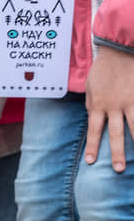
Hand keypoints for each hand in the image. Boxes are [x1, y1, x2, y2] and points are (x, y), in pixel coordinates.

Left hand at [85, 46, 133, 172]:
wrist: (120, 50)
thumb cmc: (103, 69)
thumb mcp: (90, 88)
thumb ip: (91, 104)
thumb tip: (92, 116)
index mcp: (98, 106)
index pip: (94, 131)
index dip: (93, 147)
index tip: (91, 162)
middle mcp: (114, 107)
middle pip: (116, 134)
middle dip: (117, 153)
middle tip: (118, 170)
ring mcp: (130, 101)